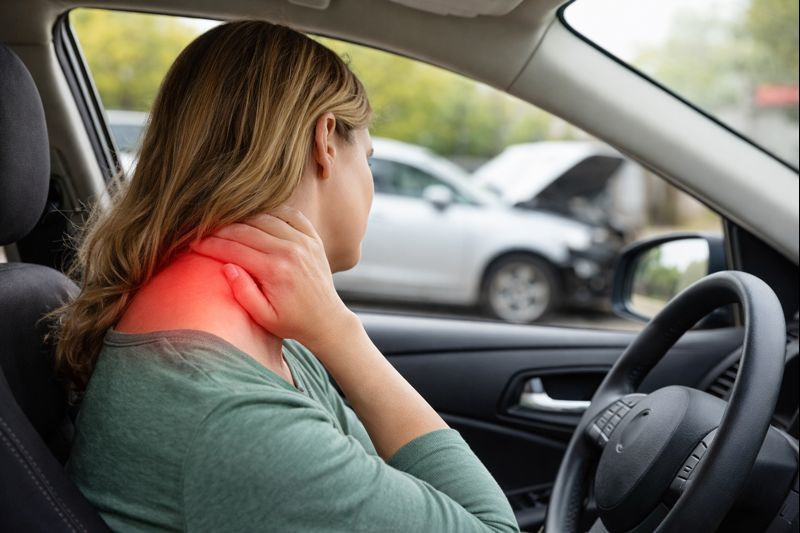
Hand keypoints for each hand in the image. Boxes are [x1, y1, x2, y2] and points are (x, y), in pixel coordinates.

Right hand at [189, 205, 357, 352]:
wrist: (326, 319)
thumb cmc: (292, 321)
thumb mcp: (263, 317)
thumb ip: (243, 292)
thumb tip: (226, 267)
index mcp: (276, 270)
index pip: (233, 248)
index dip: (209, 245)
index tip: (192, 244)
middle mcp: (290, 250)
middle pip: (245, 229)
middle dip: (219, 230)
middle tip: (201, 232)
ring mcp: (304, 241)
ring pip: (264, 217)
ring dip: (241, 219)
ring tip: (223, 226)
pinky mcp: (313, 238)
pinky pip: (289, 214)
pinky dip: (270, 212)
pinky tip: (255, 218)